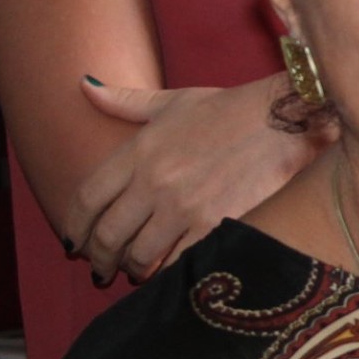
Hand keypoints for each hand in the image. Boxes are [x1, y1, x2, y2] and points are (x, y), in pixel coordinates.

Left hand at [63, 76, 321, 283]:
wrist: (284, 120)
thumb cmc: (230, 109)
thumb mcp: (174, 101)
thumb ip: (126, 101)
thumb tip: (84, 85)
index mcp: (139, 151)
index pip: (87, 199)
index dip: (74, 227)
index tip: (74, 241)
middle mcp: (155, 181)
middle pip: (108, 234)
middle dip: (100, 257)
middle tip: (102, 268)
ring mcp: (185, 206)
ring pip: (140, 254)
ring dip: (133, 269)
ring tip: (136, 272)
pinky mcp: (216, 224)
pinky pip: (179, 261)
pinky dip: (169, 272)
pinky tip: (168, 273)